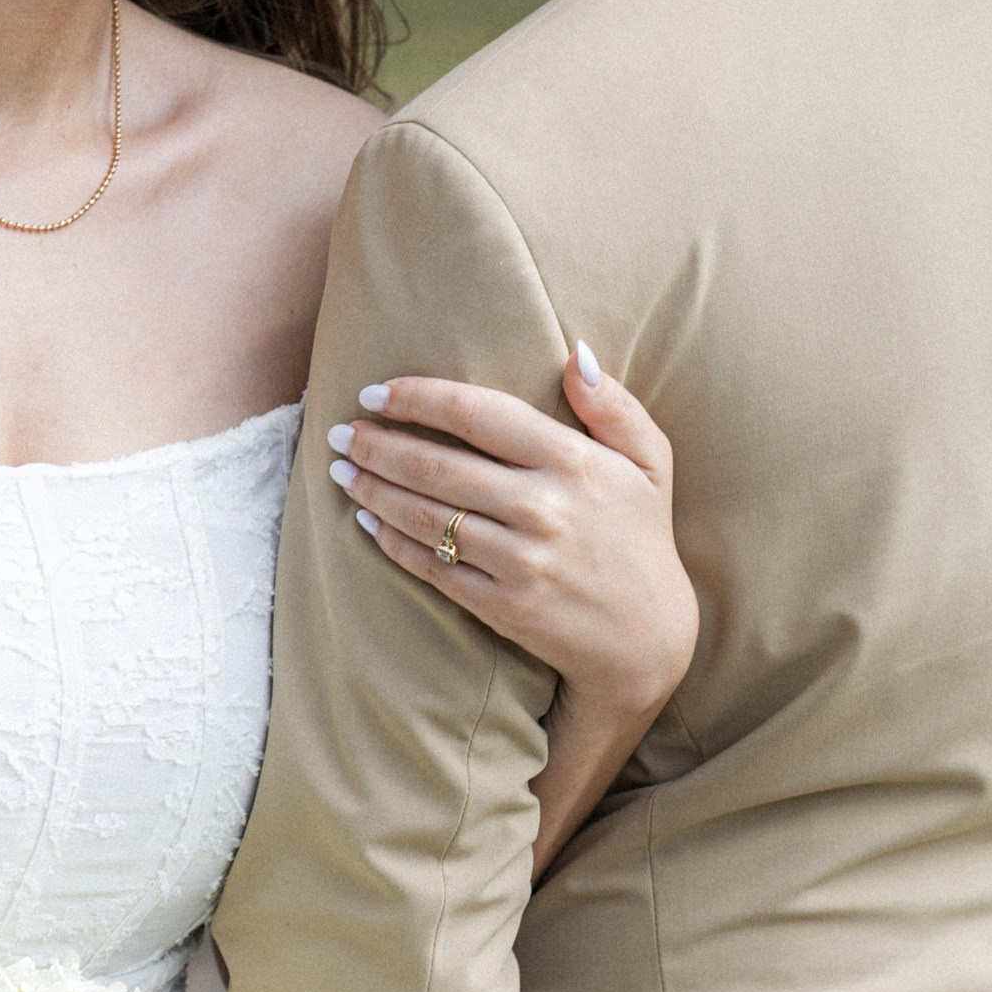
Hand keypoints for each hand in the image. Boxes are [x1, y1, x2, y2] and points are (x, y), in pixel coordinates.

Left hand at [323, 347, 697, 723]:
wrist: (647, 639)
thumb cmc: (641, 537)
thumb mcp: (650, 462)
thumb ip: (613, 405)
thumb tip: (575, 353)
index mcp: (573, 461)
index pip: (477, 414)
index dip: (418, 398)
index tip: (375, 392)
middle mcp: (542, 507)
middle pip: (436, 465)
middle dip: (377, 444)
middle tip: (341, 431)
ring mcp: (519, 560)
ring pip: (425, 515)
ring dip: (372, 489)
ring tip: (341, 470)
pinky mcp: (500, 605)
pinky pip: (431, 566)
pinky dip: (391, 542)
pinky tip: (364, 521)